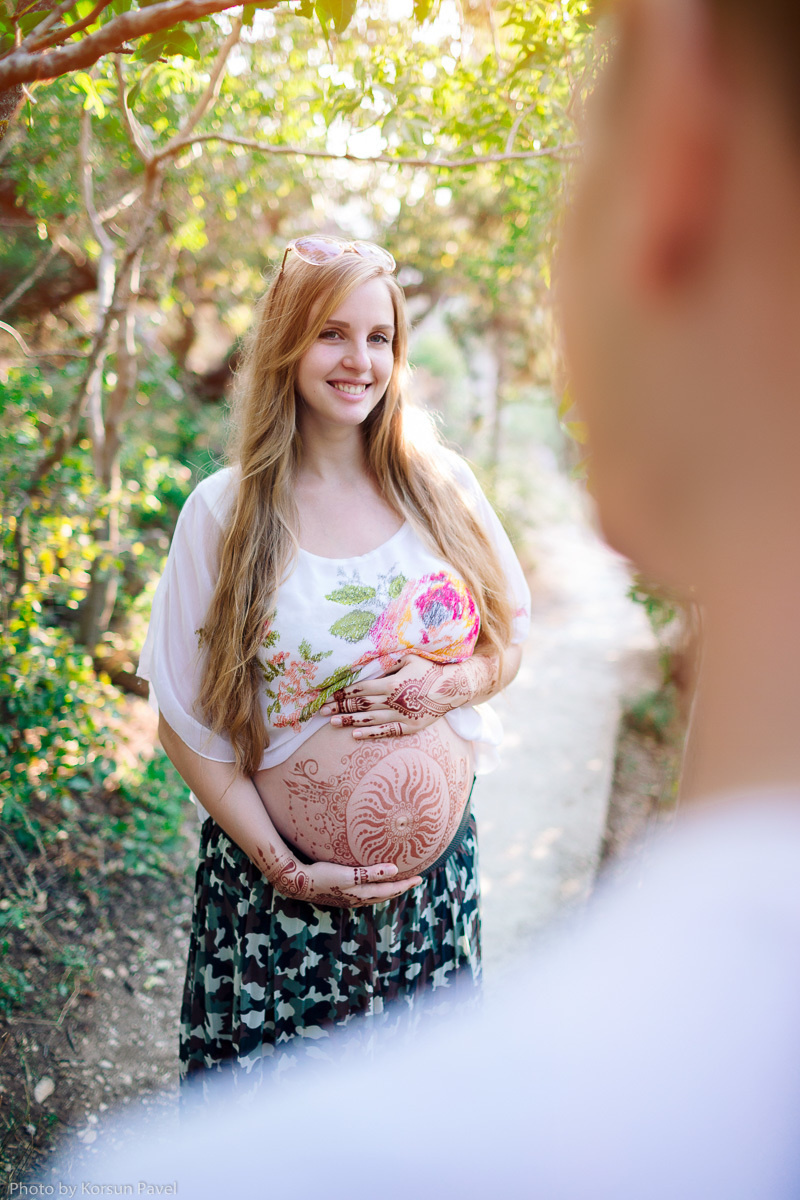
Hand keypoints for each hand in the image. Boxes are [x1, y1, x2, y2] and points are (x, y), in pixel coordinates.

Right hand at [304, 860, 422, 907]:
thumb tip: (394, 869)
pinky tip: (373, 884)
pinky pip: (367, 893)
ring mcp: (350, 899)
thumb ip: (371, 872)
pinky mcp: (342, 895)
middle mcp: (358, 899)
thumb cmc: (323, 875)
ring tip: (398, 882)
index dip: (405, 884)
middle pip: (385, 895)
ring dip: (389, 890)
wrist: (299, 884)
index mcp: (362, 895)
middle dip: (400, 888)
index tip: (420, 878)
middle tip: (414, 880)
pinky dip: (377, 889)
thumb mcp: (348, 874)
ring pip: (376, 896)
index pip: (390, 890)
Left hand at [318, 654, 459, 738]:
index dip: (343, 693)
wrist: (452, 688)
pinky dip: (370, 733)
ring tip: (332, 722)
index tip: (328, 696)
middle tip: (322, 711)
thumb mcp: (408, 659)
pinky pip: (386, 731)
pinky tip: (355, 734)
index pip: (360, 689)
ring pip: (369, 719)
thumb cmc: (429, 669)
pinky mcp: (409, 727)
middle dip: (340, 707)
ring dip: (349, 720)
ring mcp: (401, 716)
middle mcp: (393, 701)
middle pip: (361, 705)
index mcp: (391, 683)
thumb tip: (368, 664)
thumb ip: (387, 664)